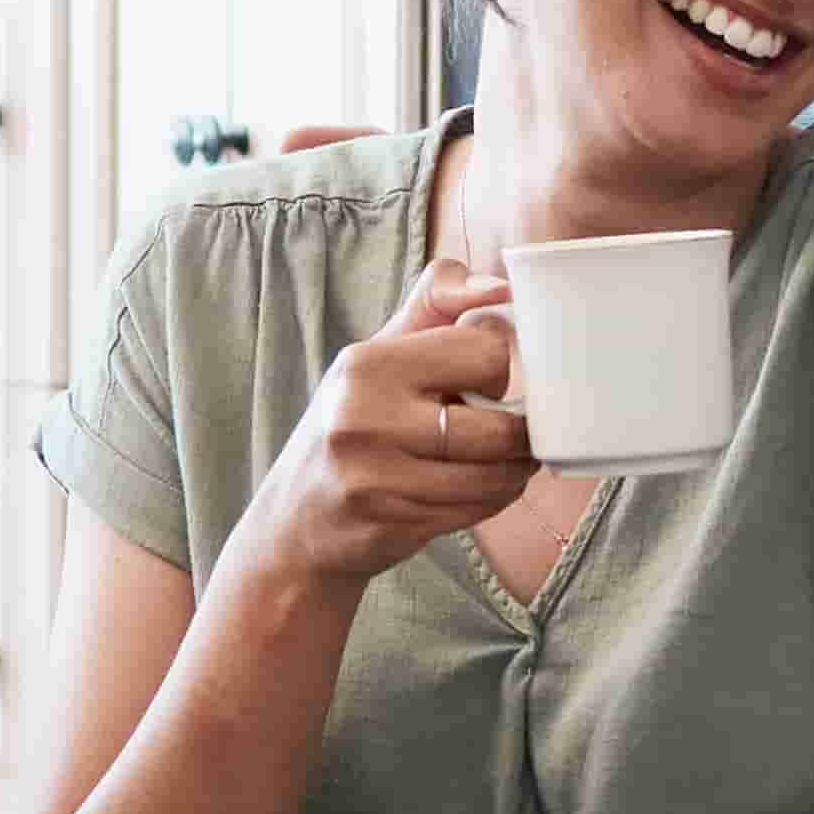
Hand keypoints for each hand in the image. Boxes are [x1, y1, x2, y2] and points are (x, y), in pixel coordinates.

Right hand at [232, 256, 533, 610]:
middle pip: (498, 428)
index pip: (485, 354)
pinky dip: (495, 499)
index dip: (499, 369)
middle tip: (518, 430)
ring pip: (493, 476)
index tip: (486, 381)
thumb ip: (435, 303)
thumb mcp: (376, 352)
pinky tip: (484, 488)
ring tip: (511, 460)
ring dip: (516, 470)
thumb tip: (500, 288)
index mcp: (368, 365)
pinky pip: (476, 510)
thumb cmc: (349, 424)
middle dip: (520, 432)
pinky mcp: (390, 525)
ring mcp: (375, 479)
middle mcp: (364, 419)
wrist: (293, 521)